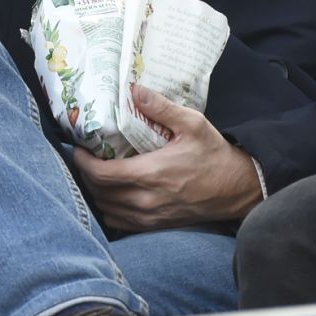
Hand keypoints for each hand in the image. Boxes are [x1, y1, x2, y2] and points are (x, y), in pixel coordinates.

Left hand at [70, 86, 262, 228]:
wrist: (238, 188)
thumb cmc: (214, 154)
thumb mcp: (192, 124)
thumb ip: (161, 107)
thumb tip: (134, 89)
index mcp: (151, 174)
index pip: (102, 174)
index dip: (83, 162)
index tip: (78, 148)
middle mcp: (146, 200)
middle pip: (99, 192)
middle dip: (86, 174)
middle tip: (85, 156)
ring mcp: (150, 217)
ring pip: (107, 209)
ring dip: (96, 192)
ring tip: (96, 173)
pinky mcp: (156, 226)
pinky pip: (121, 222)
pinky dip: (110, 209)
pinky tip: (112, 193)